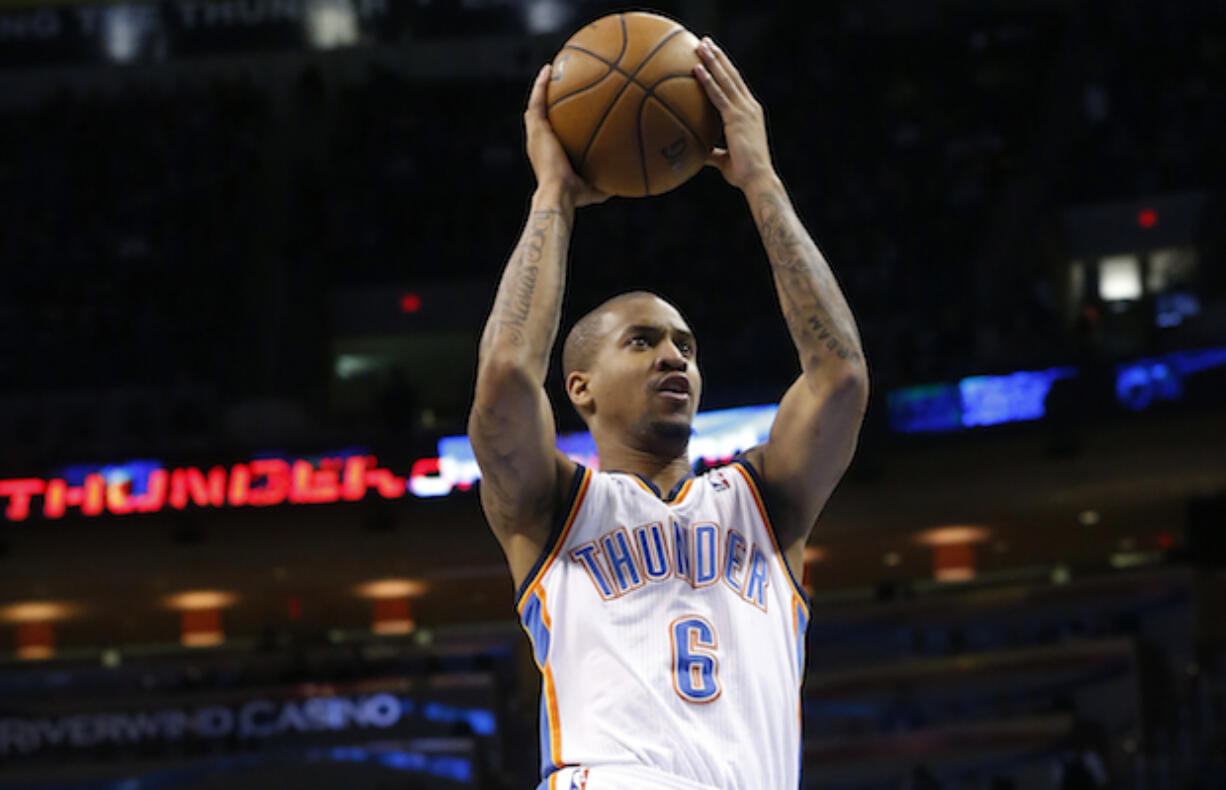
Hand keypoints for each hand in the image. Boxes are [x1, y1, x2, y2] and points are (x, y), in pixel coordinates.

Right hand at [524, 64, 608, 207]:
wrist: (558, 193)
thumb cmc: (575, 196)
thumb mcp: (596, 188)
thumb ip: (609, 181)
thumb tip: (628, 181)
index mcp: (551, 153)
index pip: (554, 132)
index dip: (559, 120)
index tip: (570, 108)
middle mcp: (540, 141)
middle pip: (543, 115)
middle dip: (550, 99)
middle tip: (560, 83)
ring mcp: (536, 134)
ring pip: (537, 105)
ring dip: (542, 86)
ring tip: (551, 69)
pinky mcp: (535, 129)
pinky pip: (537, 101)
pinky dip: (541, 84)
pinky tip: (549, 69)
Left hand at [693, 38, 776, 190]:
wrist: (758, 180)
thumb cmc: (744, 174)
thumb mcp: (725, 160)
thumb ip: (713, 153)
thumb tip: (698, 154)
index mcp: (750, 113)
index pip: (736, 85)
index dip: (725, 68)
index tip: (714, 55)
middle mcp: (750, 107)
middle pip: (732, 75)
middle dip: (718, 57)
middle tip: (705, 42)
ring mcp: (744, 111)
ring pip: (726, 79)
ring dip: (712, 61)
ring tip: (700, 45)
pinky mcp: (736, 118)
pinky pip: (719, 95)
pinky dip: (707, 81)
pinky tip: (697, 69)